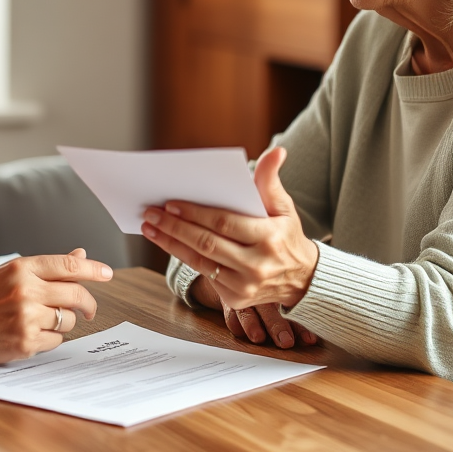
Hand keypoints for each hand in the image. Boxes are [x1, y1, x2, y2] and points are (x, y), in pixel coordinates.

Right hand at [0, 248, 112, 364]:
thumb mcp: (9, 272)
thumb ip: (46, 267)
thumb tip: (79, 255)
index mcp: (22, 268)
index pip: (68, 265)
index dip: (93, 269)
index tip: (107, 273)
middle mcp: (26, 291)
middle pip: (76, 294)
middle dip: (88, 303)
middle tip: (89, 308)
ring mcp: (26, 318)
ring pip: (68, 320)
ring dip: (64, 322)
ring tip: (44, 321)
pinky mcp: (25, 342)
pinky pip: (56, 341)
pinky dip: (50, 339)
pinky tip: (32, 334)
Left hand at [142, 146, 318, 309]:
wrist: (301, 278)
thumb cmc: (286, 235)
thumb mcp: (284, 207)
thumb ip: (271, 180)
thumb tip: (276, 152)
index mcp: (269, 238)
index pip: (225, 223)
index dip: (196, 214)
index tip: (171, 203)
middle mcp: (257, 265)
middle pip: (206, 243)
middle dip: (175, 227)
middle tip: (151, 213)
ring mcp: (245, 286)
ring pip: (199, 262)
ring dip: (170, 243)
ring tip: (151, 227)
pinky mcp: (235, 299)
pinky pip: (204, 275)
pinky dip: (183, 257)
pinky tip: (168, 243)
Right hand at [190, 276, 315, 348]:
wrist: (237, 262)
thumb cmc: (269, 278)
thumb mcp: (285, 283)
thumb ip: (299, 301)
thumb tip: (317, 334)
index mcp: (281, 285)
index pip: (293, 304)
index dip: (301, 325)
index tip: (309, 340)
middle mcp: (262, 287)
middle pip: (270, 306)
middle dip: (278, 325)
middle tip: (285, 342)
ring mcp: (244, 291)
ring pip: (248, 308)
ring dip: (253, 324)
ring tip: (258, 338)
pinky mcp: (227, 296)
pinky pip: (230, 308)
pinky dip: (235, 321)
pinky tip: (240, 332)